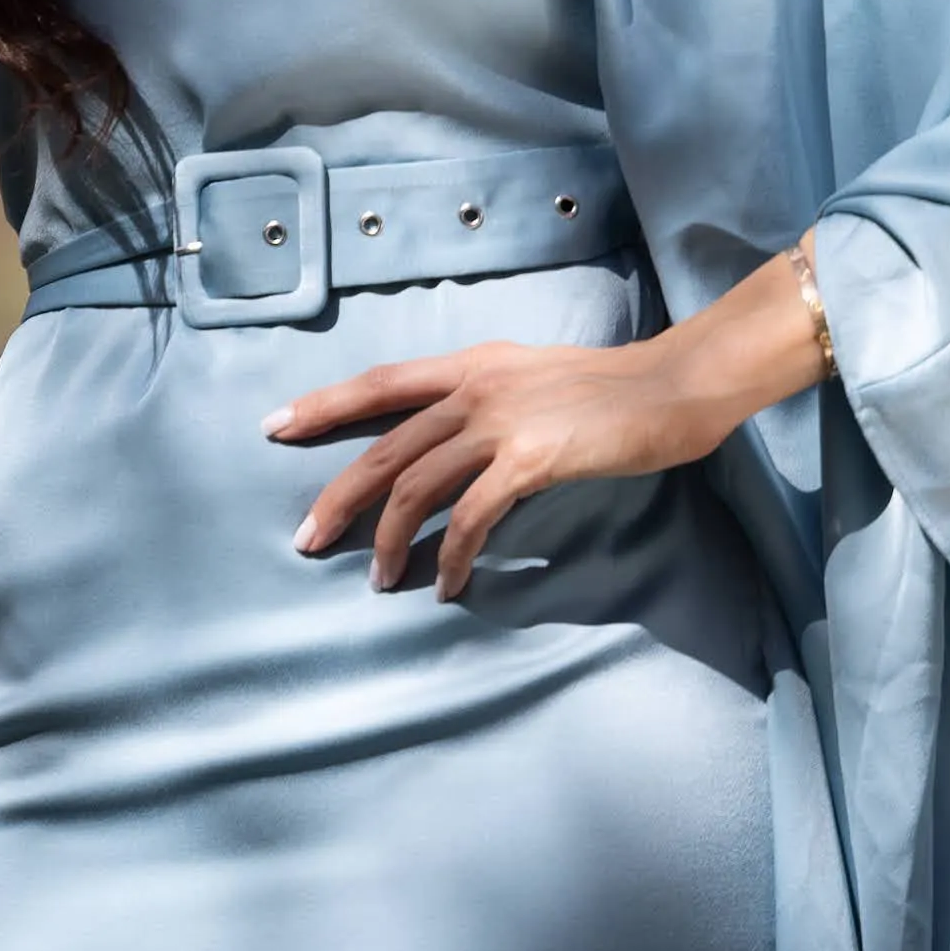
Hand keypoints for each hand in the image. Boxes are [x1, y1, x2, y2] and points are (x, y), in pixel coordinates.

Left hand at [269, 251, 832, 598]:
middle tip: (305, 539)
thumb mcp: (535, 379)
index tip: (276, 425)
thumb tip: (453, 444)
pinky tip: (450, 585)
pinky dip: (453, 557)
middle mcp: (476, 387)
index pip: (381, 382)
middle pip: (384, 446)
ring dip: (389, 540)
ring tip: (380, 580)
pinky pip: (471, 518)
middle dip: (337, 496)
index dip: (325, 404)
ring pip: (416, 487)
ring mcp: (502, 421)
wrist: (673, 385)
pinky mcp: (530, 459)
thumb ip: (489, 402)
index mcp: (473, 364)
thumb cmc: (612, 389)